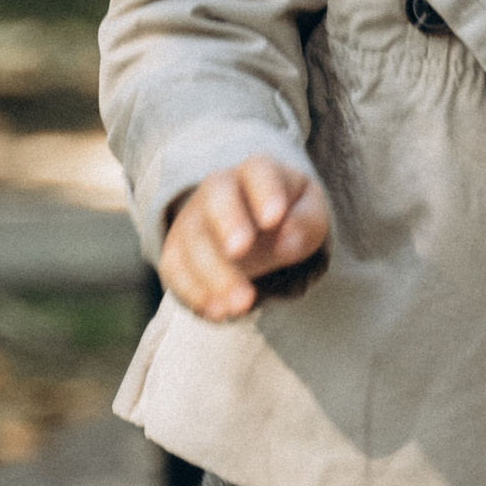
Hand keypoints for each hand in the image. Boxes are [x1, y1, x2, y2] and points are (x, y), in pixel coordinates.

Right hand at [161, 157, 330, 321]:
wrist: (253, 226)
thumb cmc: (288, 215)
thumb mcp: (310, 213)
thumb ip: (306, 222)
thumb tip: (287, 240)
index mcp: (258, 172)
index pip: (258, 172)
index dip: (265, 192)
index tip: (274, 219)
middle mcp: (219, 189)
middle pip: (216, 198)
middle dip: (227, 223)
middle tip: (240, 251)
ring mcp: (193, 219)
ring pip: (194, 239)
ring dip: (215, 273)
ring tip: (242, 304)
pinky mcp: (176, 251)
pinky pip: (175, 269)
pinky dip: (193, 293)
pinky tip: (218, 312)